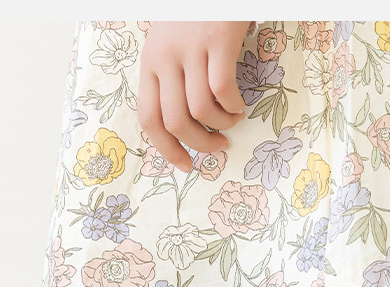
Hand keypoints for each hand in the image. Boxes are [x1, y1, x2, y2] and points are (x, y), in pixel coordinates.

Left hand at [137, 21, 250, 171]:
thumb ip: (172, 82)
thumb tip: (186, 130)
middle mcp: (164, 56)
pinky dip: (233, 106)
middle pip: (174, 122)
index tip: (186, 164)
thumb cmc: (195, 20)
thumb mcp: (171, 48)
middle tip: (217, 146)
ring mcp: (190, 47)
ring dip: (221, 126)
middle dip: (199, 144)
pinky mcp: (217, 39)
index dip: (167, 150)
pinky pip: (222, 89)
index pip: (149, 119)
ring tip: (232, 120)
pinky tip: (239, 105)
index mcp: (150, 63)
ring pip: (200, 110)